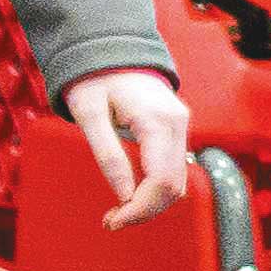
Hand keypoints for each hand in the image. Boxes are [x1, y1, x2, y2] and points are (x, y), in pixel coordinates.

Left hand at [66, 68, 193, 228]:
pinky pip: (174, 169)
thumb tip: (124, 195)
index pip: (160, 181)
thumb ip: (108, 155)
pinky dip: (155, 189)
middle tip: (111, 222)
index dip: (140, 209)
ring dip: (150, 203)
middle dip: (144, 211)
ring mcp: (181, 126)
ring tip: (117, 212)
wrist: (111, 49)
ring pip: (178, 182)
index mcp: (158, 120)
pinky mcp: (177, 130)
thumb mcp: (89, 115)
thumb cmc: (95, 78)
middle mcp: (178, 124)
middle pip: (173, 186)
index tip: (113, 221)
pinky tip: (131, 195)